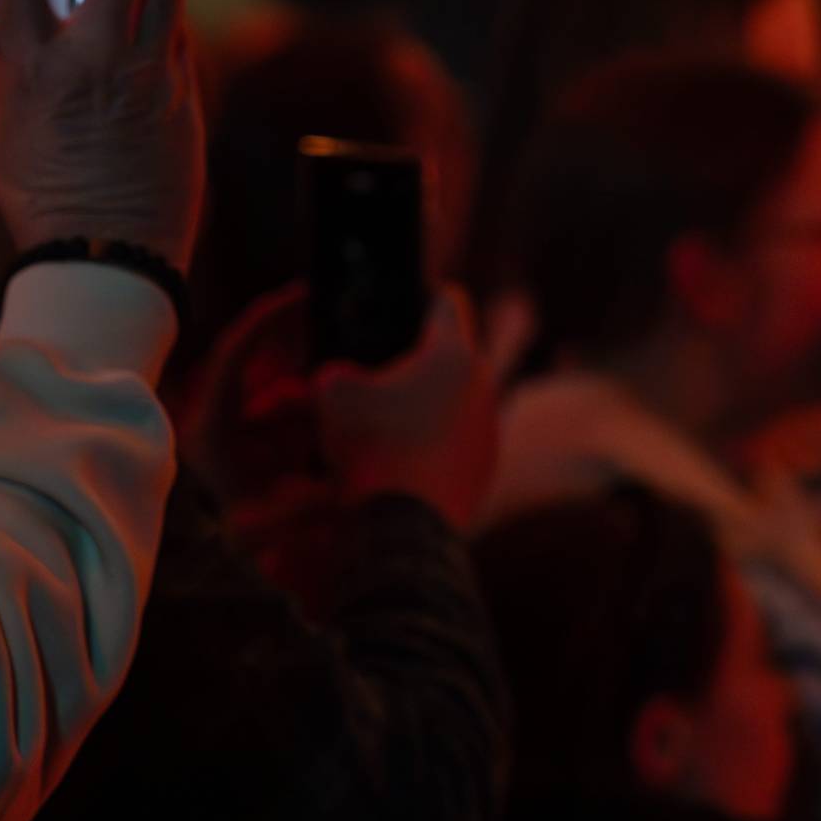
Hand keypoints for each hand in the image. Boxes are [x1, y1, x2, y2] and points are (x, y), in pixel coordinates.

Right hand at [0, 0, 204, 266]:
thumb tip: (9, 42)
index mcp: (38, 74)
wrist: (110, 261)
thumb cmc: (45, 207)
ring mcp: (151, 76)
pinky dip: (170, 1)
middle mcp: (99, 64)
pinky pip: (179, 30)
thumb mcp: (5, 138)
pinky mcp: (185, 95)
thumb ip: (11, 79)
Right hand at [314, 288, 511, 530]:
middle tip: (381, 369)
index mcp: (451, 352)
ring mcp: (489, 430)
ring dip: (428, 404)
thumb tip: (341, 375)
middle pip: (452, 354)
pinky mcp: (485, 468)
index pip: (446, 301)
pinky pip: (457, 441)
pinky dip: (433, 444)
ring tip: (388, 422)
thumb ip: (336, 370)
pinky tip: (401, 460)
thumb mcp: (331, 394)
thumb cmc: (371, 448)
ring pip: (456, 401)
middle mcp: (482, 385)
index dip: (421, 294)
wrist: (403, 525)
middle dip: (419, 358)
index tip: (405, 299)